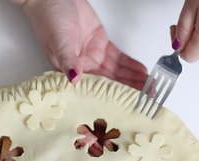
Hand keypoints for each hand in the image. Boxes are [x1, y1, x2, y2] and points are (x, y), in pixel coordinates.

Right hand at [18, 0, 147, 89]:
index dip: (113, 97)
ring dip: (132, 78)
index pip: (96, 88)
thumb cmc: (49, 19)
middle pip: (110, 82)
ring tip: (149, 87)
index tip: (129, 104)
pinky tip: (140, 71)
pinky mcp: (100, 43)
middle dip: (129, 90)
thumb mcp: (59, 40)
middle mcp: (84, 66)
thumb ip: (68, 59)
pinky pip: (118, 57)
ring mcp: (93, 54)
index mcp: (72, 70)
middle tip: (147, 97)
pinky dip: (130, 64)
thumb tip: (74, 78)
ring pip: (117, 71)